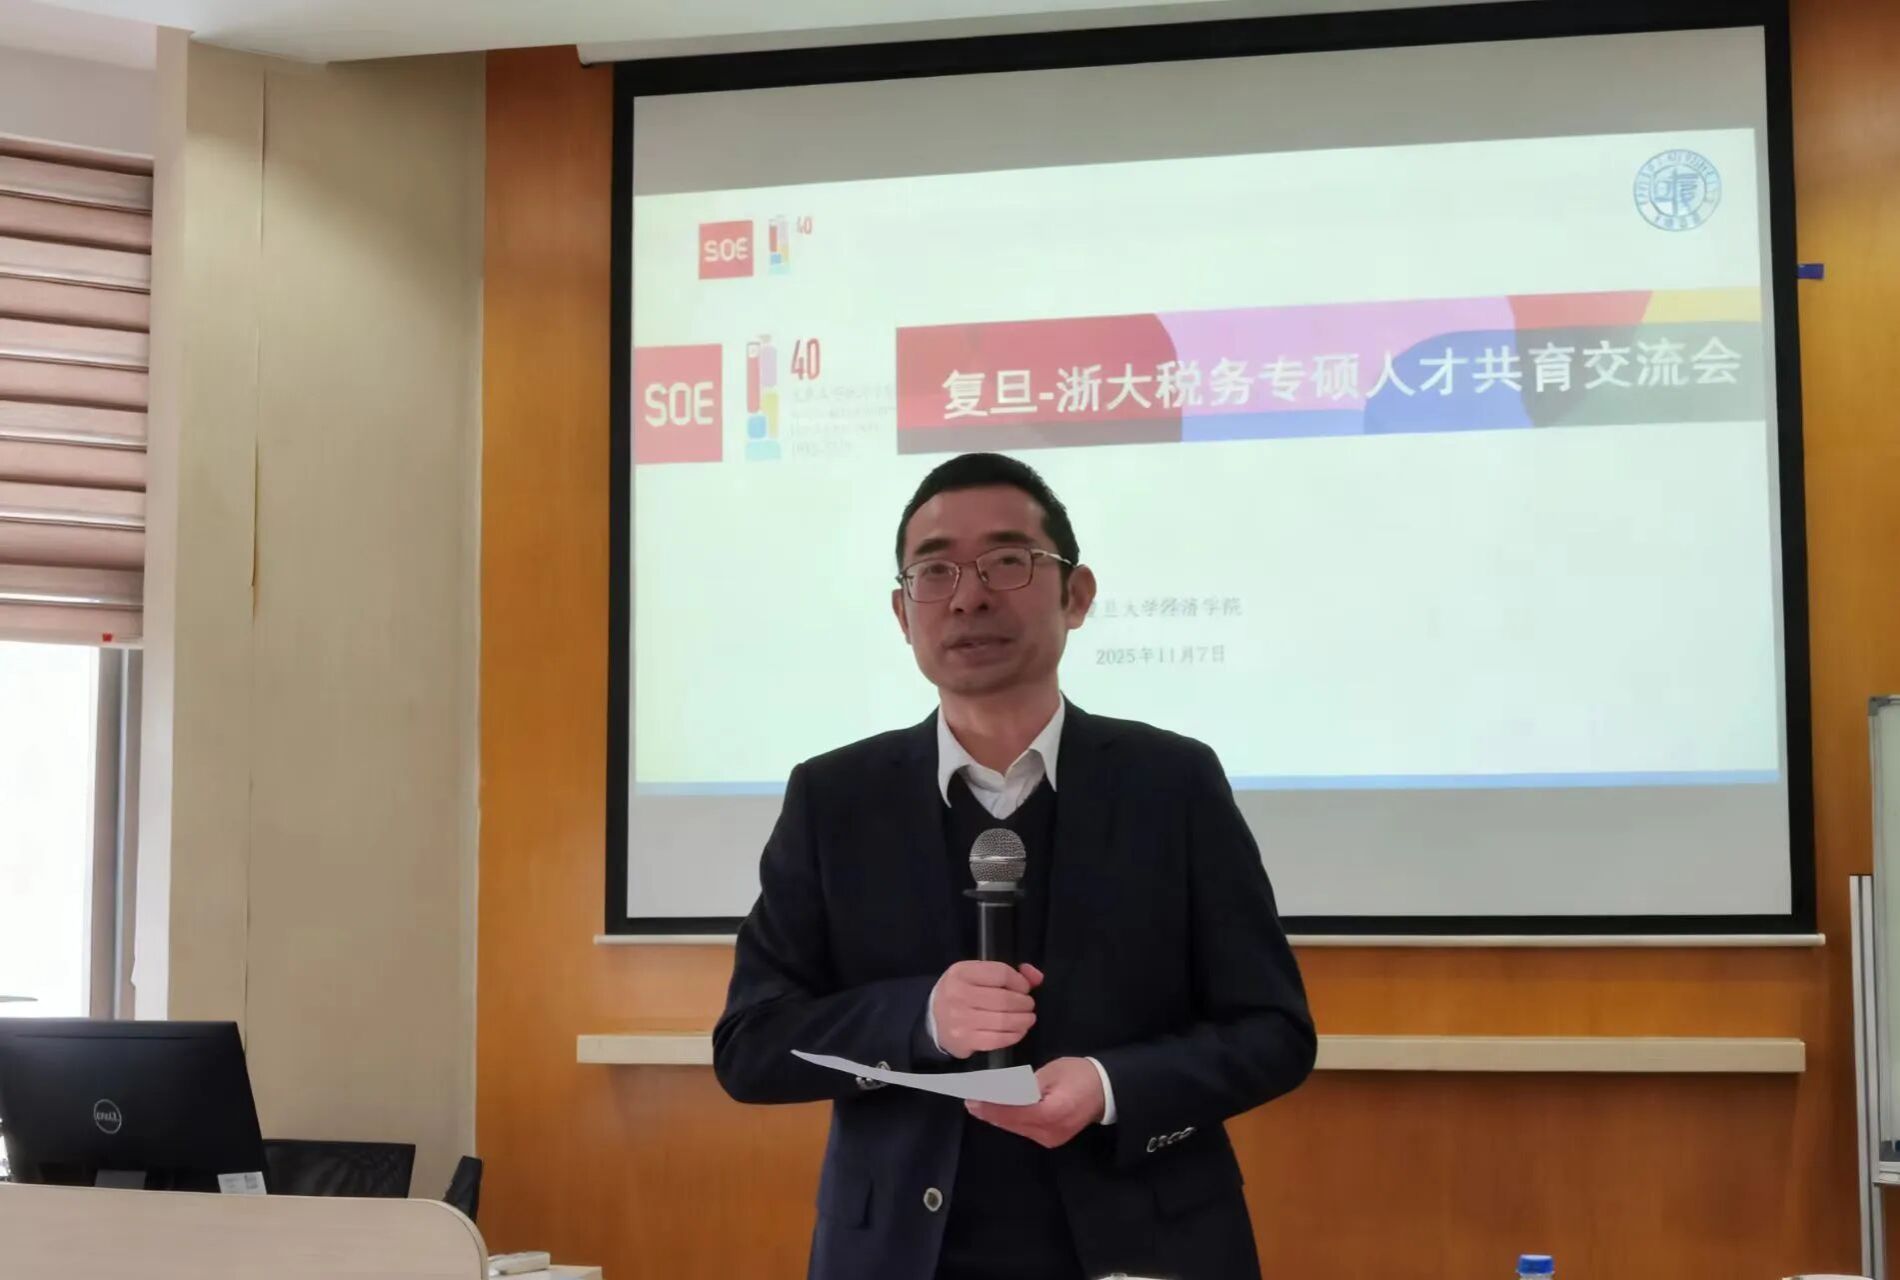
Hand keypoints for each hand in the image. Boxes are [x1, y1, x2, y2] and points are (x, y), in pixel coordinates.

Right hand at [931, 961, 1043, 1059]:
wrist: (933, 1020)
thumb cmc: (961, 994)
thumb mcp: (978, 975)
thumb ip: (1009, 973)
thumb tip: (1037, 977)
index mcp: (962, 972)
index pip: (1001, 974)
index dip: (1020, 982)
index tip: (1024, 988)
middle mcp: (958, 994)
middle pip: (1005, 999)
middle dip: (1024, 1003)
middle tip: (1028, 1006)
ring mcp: (960, 1019)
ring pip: (1003, 1020)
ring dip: (1023, 1020)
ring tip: (1027, 1018)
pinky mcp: (964, 1040)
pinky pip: (997, 1039)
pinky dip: (1014, 1035)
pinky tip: (1018, 1031)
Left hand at [966, 1057, 1104, 1148]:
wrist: (1107, 1092)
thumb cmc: (1079, 1075)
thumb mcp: (1051, 1072)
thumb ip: (1024, 1084)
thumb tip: (999, 1091)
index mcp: (1050, 1113)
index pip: (1011, 1111)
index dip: (989, 1106)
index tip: (970, 1099)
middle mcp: (1048, 1132)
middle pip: (1010, 1123)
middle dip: (989, 1112)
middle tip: (970, 1101)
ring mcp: (1050, 1139)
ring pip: (1016, 1128)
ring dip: (998, 1117)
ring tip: (979, 1105)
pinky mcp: (1051, 1140)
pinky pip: (1025, 1130)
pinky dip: (1011, 1120)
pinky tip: (999, 1111)